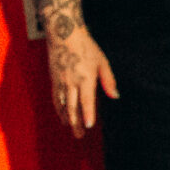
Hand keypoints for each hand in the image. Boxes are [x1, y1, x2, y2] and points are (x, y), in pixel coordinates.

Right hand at [48, 21, 118, 135]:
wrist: (64, 34)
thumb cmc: (86, 47)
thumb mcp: (102, 62)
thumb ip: (108, 80)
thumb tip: (115, 96)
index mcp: (85, 78)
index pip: (86, 100)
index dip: (88, 113)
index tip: (89, 126)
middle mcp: (71, 82)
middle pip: (73, 107)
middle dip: (76, 122)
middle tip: (80, 135)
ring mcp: (60, 81)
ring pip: (62, 104)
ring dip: (67, 118)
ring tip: (71, 128)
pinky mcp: (54, 79)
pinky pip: (55, 98)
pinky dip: (58, 109)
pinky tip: (62, 115)